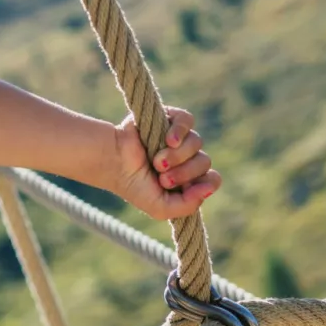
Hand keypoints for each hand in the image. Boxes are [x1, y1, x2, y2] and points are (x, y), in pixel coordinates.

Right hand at [109, 106, 219, 220]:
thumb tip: (208, 188)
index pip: (212, 179)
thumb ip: (187, 205)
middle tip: (162, 177)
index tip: (185, 188)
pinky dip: (180, 131)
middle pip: (205, 161)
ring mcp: (178, 137)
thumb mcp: (161, 208)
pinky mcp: (168, 118)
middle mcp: (186, 156)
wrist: (113, 164)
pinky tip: (169, 141)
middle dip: (185, 172)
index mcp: (188, 178)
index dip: (204, 184)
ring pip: (196, 142)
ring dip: (177, 156)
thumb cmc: (134, 186)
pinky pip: (187, 120)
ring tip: (156, 161)